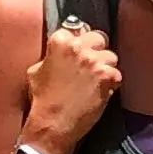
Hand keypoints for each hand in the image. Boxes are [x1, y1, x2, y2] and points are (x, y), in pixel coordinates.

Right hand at [22, 23, 120, 153]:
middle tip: (90, 65)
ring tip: (94, 82)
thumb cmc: (42, 100)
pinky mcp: (107, 76)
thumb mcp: (36, 71)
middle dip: (96, 50)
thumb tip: (60, 49)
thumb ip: (51, 55)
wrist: (52, 124)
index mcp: (60, 42)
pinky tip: (100, 92)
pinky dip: (112, 83)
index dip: (79, 43)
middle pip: (99, 38)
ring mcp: (94, 61)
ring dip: (105, 67)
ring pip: (111, 56)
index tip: (77, 53)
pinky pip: (117, 74)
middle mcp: (79, 47)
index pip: (76, 29)